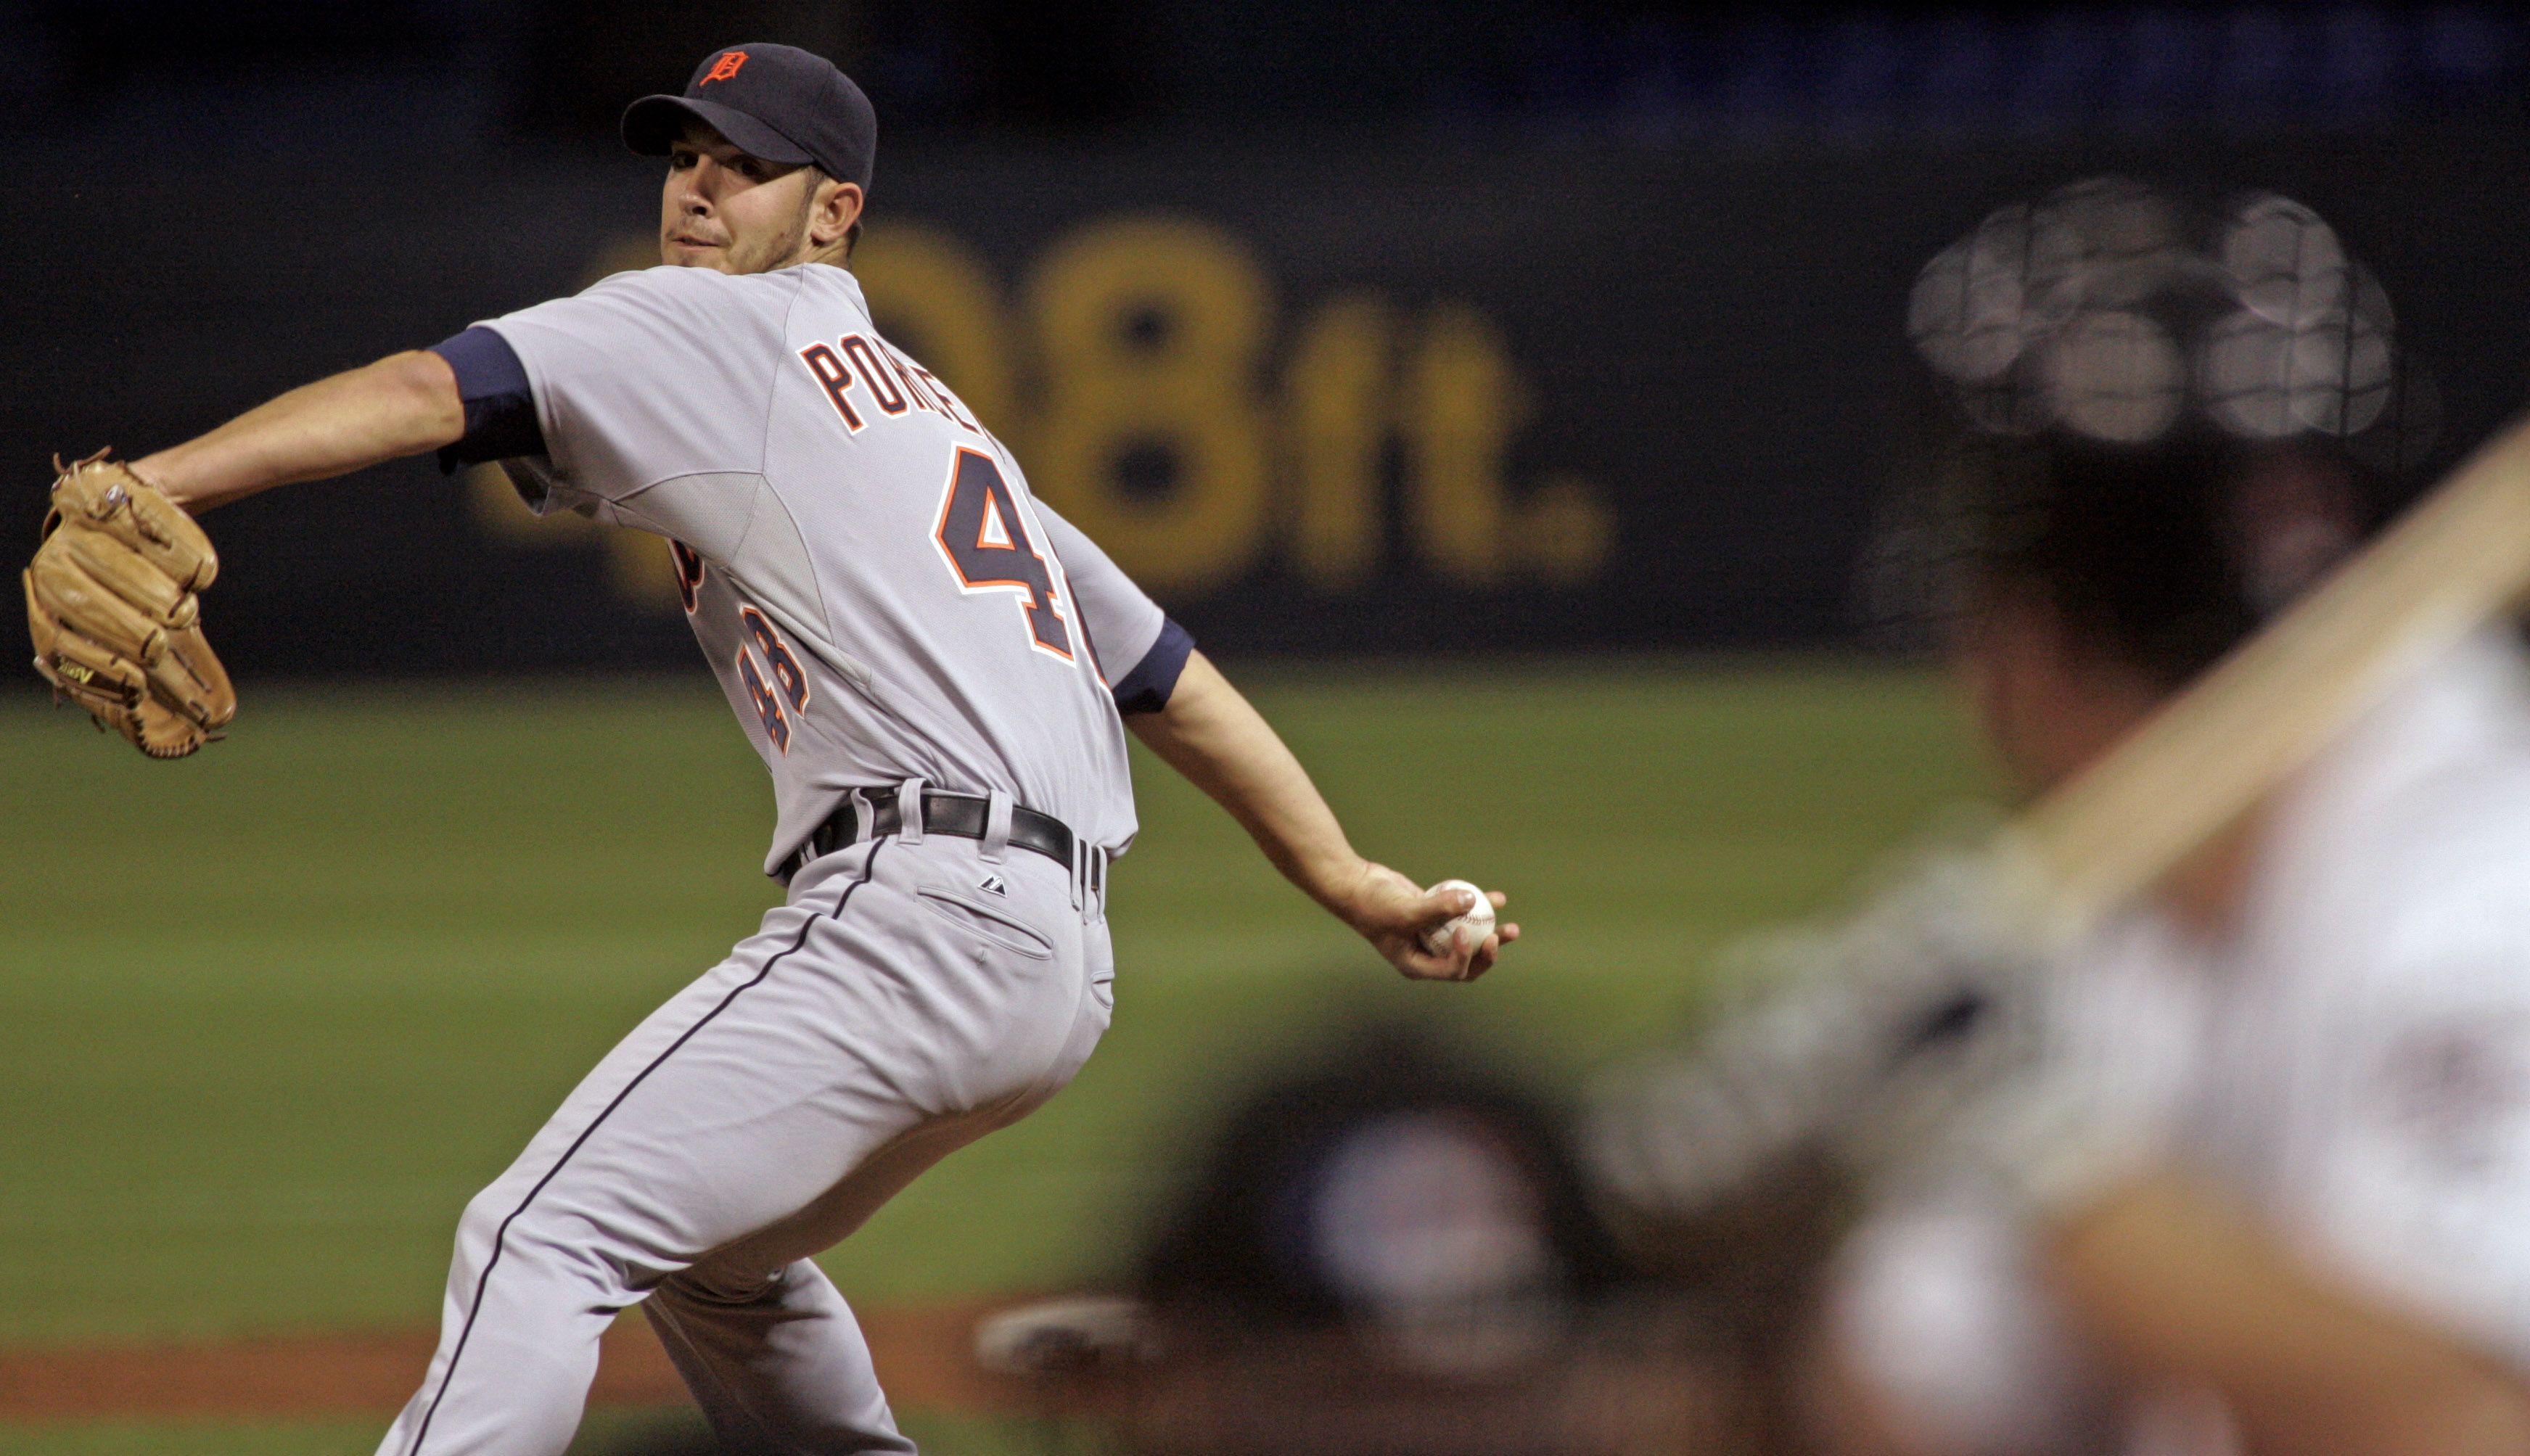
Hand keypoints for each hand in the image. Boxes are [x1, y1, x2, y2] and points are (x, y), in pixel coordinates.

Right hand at [1332, 861, 1518, 981]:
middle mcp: (1428, 954)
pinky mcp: (1435, 916)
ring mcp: (1433, 936)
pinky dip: (1480, 908)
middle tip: (1501, 937)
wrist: (1357, 884)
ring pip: (1469, 939)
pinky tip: (1499, 898)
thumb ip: (1438, 908)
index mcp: (1418, 965)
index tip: (1465, 932)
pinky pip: (1462, 915)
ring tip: (1513, 929)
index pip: (1452, 970)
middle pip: (1467, 962)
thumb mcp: (1405, 910)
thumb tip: (1473, 901)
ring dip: (1492, 934)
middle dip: (1488, 953)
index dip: (1466, 956)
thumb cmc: (1374, 904)